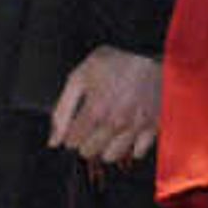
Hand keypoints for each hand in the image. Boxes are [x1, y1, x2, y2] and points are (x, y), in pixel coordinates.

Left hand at [48, 45, 162, 167]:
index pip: (72, 142)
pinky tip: (127, 133)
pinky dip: (130, 147)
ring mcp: (136, 126)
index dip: (71, 133)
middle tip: (91, 126)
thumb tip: (54, 140)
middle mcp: (116, 123)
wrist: (148, 52)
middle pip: (90, 152)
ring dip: (105, 147)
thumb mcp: (79, 77)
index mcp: (95, 111)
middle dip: (85, 141)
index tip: (76, 125)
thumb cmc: (114, 61)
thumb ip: (62, 111)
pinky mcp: (153, 126)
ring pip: (112, 156)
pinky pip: (138, 152)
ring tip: (107, 131)